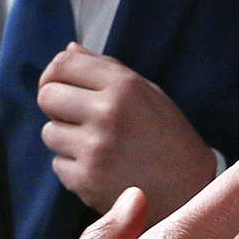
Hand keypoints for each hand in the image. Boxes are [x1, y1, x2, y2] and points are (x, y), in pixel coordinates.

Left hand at [38, 44, 218, 225]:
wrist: (191, 189)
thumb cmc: (168, 137)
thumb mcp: (147, 93)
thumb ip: (106, 68)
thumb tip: (69, 49)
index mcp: (124, 86)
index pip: (63, 65)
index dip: (53, 74)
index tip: (58, 85)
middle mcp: (108, 113)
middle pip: (47, 96)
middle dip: (56, 106)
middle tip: (75, 117)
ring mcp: (95, 149)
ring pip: (49, 132)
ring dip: (66, 138)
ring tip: (96, 146)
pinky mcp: (86, 180)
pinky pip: (57, 165)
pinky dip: (73, 167)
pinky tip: (100, 168)